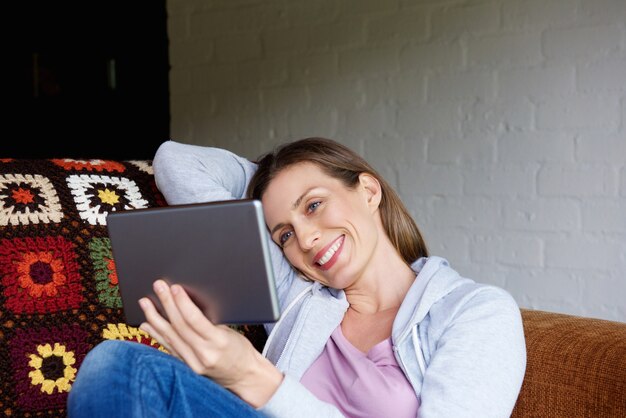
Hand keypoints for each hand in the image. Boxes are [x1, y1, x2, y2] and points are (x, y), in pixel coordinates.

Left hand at [138, 279, 282, 406]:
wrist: (244, 376)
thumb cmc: (240, 350)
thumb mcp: (230, 331)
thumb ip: (210, 321)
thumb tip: (188, 303)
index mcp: (219, 342)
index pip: (195, 320)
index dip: (183, 302)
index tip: (174, 288)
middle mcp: (204, 355)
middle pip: (180, 326)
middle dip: (167, 304)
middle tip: (158, 286)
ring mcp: (194, 364)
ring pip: (170, 337)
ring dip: (155, 318)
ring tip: (145, 302)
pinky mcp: (187, 368)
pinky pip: (169, 348)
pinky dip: (157, 335)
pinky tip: (147, 324)